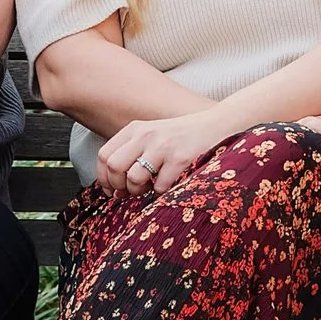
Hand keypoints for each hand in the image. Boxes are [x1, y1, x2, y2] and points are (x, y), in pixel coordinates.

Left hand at [95, 107, 237, 199]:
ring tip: (149, 188)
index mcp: (135, 129)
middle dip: (118, 186)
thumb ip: (131, 153)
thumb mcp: (152, 136)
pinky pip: (159, 186)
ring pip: (134, 178)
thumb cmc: (181, 137)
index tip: (111, 190)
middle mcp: (146, 135)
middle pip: (114, 166)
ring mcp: (163, 146)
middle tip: (128, 193)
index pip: (104, 155)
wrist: (216, 126)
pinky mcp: (180, 159)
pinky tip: (168, 184)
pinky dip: (160, 192)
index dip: (104, 178)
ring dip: (138, 191)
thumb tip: (113, 186)